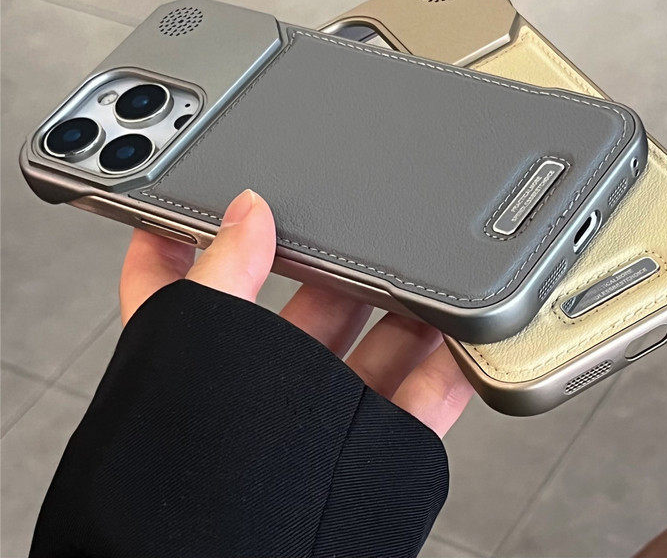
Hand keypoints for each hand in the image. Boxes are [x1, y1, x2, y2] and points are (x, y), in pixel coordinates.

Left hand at [120, 189, 472, 436]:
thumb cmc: (188, 487)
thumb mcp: (193, 350)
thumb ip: (217, 275)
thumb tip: (243, 210)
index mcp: (208, 356)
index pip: (187, 278)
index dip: (202, 231)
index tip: (231, 193)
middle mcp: (266, 384)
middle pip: (311, 301)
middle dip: (345, 265)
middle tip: (375, 222)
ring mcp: (325, 415)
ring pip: (376, 342)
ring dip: (405, 307)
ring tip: (431, 262)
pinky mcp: (376, 445)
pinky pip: (425, 393)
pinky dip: (450, 364)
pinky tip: (464, 332)